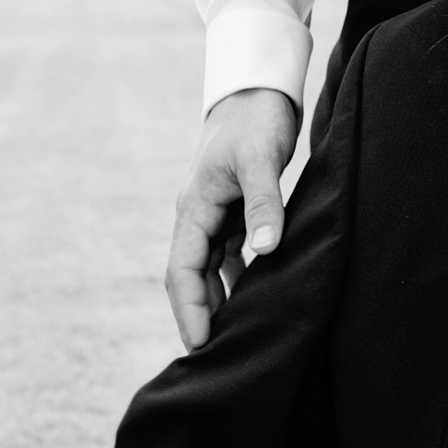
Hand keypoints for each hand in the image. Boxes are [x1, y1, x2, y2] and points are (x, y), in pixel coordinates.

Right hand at [165, 88, 298, 351]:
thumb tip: (265, 250)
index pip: (182, 270)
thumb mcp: (260, 160)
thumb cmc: (256, 121)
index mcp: (194, 208)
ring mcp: (216, 213)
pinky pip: (231, 254)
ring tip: (238, 337)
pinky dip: (240, 278)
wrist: (259, 90)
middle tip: (219, 358)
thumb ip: (264, 204)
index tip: (203, 346)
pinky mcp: (236, 209)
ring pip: (211, 268)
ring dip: (220, 299)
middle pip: (192, 277)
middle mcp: (199, 216)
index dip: (190, 310)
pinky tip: (256, 298)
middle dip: (200, 315)